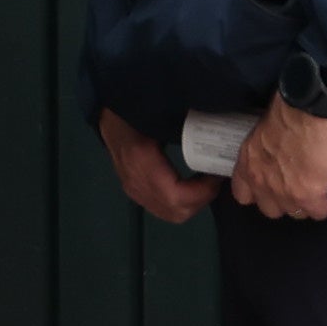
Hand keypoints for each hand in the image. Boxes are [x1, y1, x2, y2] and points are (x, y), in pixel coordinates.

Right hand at [103, 109, 223, 225]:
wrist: (109, 116)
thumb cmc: (135, 111)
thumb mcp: (160, 114)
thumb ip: (184, 126)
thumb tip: (214, 133)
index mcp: (141, 160)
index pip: (175, 195)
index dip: (201, 192)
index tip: (217, 175)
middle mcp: (135, 181)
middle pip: (176, 211)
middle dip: (202, 200)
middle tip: (215, 178)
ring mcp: (133, 189)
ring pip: (170, 214)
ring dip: (193, 203)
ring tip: (206, 182)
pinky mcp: (135, 192)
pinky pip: (163, 209)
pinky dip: (182, 203)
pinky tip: (192, 185)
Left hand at [229, 94, 326, 221]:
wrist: (310, 107)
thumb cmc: (291, 107)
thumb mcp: (266, 129)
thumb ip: (268, 147)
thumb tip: (282, 149)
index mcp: (248, 162)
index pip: (242, 194)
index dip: (259, 193)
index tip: (272, 185)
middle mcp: (261, 181)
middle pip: (270, 209)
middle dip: (284, 201)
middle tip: (298, 186)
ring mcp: (283, 192)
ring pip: (296, 213)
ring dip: (307, 204)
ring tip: (319, 188)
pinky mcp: (307, 195)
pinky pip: (319, 212)